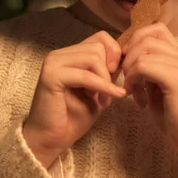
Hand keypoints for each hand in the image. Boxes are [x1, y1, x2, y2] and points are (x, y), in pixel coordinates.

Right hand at [24, 31, 126, 166]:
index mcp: (70, 55)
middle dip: (111, 71)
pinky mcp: (51, 76)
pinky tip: (107, 100)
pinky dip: (101, 87)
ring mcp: (53, 63)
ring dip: (105, 81)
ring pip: (94, 57)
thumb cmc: (73, 118)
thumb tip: (126, 59)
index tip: (116, 79)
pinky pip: (85, 75)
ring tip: (103, 101)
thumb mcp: (97, 91)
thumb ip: (108, 73)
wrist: (52, 139)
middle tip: (110, 94)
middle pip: (99, 47)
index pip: (101, 38)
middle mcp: (59, 55)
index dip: (115, 57)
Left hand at [121, 22, 177, 165]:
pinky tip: (138, 99)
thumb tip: (129, 62)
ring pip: (142, 51)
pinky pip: (144, 65)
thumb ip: (149, 73)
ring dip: (130, 71)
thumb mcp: (158, 90)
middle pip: (146, 37)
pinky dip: (134, 79)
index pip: (156, 30)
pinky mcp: (177, 78)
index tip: (128, 66)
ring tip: (134, 93)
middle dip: (128, 58)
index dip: (136, 43)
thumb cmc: (177, 120)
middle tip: (127, 82)